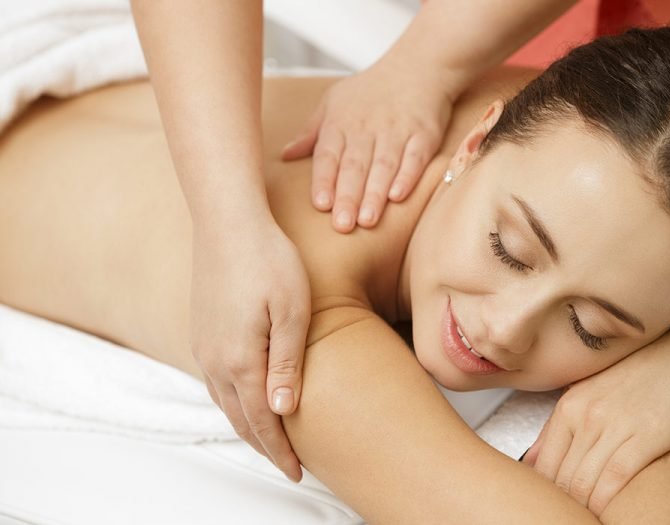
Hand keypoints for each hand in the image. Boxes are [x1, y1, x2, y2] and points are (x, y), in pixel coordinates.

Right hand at [190, 219, 310, 481]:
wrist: (227, 221)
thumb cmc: (268, 260)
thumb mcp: (291, 311)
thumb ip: (286, 364)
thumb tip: (282, 412)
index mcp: (240, 360)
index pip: (262, 422)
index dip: (280, 451)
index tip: (297, 472)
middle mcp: (215, 360)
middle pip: (239, 418)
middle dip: (264, 445)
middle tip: (287, 465)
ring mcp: (203, 345)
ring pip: (224, 402)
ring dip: (246, 425)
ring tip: (269, 439)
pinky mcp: (202, 330)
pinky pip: (216, 381)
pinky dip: (233, 401)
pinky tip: (245, 398)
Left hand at [282, 60, 453, 231]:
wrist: (419, 66)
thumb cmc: (370, 90)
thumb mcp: (334, 102)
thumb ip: (311, 133)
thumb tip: (285, 156)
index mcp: (340, 122)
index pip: (328, 155)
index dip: (324, 180)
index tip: (321, 204)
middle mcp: (367, 128)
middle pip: (355, 166)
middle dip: (348, 196)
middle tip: (343, 225)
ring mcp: (396, 131)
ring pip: (383, 166)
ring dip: (375, 194)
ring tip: (367, 220)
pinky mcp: (423, 135)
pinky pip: (415, 157)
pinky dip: (407, 176)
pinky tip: (398, 197)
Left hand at [522, 323, 669, 515]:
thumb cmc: (642, 373)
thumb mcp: (591, 393)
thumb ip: (561, 427)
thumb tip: (531, 461)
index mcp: (569, 405)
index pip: (543, 461)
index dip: (546, 490)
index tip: (554, 502)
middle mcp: (586, 414)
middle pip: (562, 475)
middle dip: (564, 500)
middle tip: (570, 512)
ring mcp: (615, 424)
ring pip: (584, 481)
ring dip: (583, 505)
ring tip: (588, 515)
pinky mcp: (646, 435)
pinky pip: (615, 478)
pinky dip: (606, 501)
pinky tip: (606, 511)